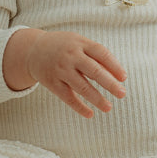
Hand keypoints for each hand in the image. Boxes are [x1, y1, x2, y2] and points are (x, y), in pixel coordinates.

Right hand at [3, 28, 126, 117]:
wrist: (33, 50)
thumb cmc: (64, 47)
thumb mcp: (78, 43)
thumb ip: (95, 55)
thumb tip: (116, 75)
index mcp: (80, 43)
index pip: (101, 53)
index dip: (114, 66)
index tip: (124, 78)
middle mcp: (70, 56)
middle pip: (94, 70)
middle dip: (110, 84)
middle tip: (122, 94)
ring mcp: (60, 70)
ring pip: (81, 87)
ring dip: (97, 99)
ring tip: (108, 107)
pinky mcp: (52, 83)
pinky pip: (68, 97)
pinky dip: (79, 107)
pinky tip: (90, 114)